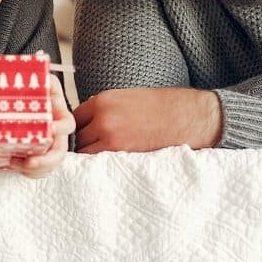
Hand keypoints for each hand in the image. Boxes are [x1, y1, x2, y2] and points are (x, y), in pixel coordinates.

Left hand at [9, 76, 74, 178]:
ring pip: (50, 164)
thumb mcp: (39, 81)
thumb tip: (40, 66)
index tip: (49, 129)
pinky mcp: (39, 156)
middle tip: (29, 162)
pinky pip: (39, 170)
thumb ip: (41, 77)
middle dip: (46, 160)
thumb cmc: (32, 91)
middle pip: (60, 151)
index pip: (67, 123)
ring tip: (14, 163)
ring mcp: (49, 146)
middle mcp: (57, 132)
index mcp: (58, 114)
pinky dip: (28, 171)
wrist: (22, 101)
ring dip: (35, 168)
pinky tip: (13, 163)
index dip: (60, 128)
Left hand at [73, 87, 221, 153]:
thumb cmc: (160, 106)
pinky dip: (98, 164)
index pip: (74, 118)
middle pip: (76, 137)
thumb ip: (104, 108)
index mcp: (103, 101)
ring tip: (92, 158)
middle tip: (83, 149)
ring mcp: (111, 137)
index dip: (75, 127)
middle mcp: (103, 118)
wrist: (187, 117)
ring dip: (86, 155)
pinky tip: (103, 164)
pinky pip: (98, 161)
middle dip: (78, 142)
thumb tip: (87, 121)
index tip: (78, 134)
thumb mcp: (126, 97)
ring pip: (84, 152)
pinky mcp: (122, 154)